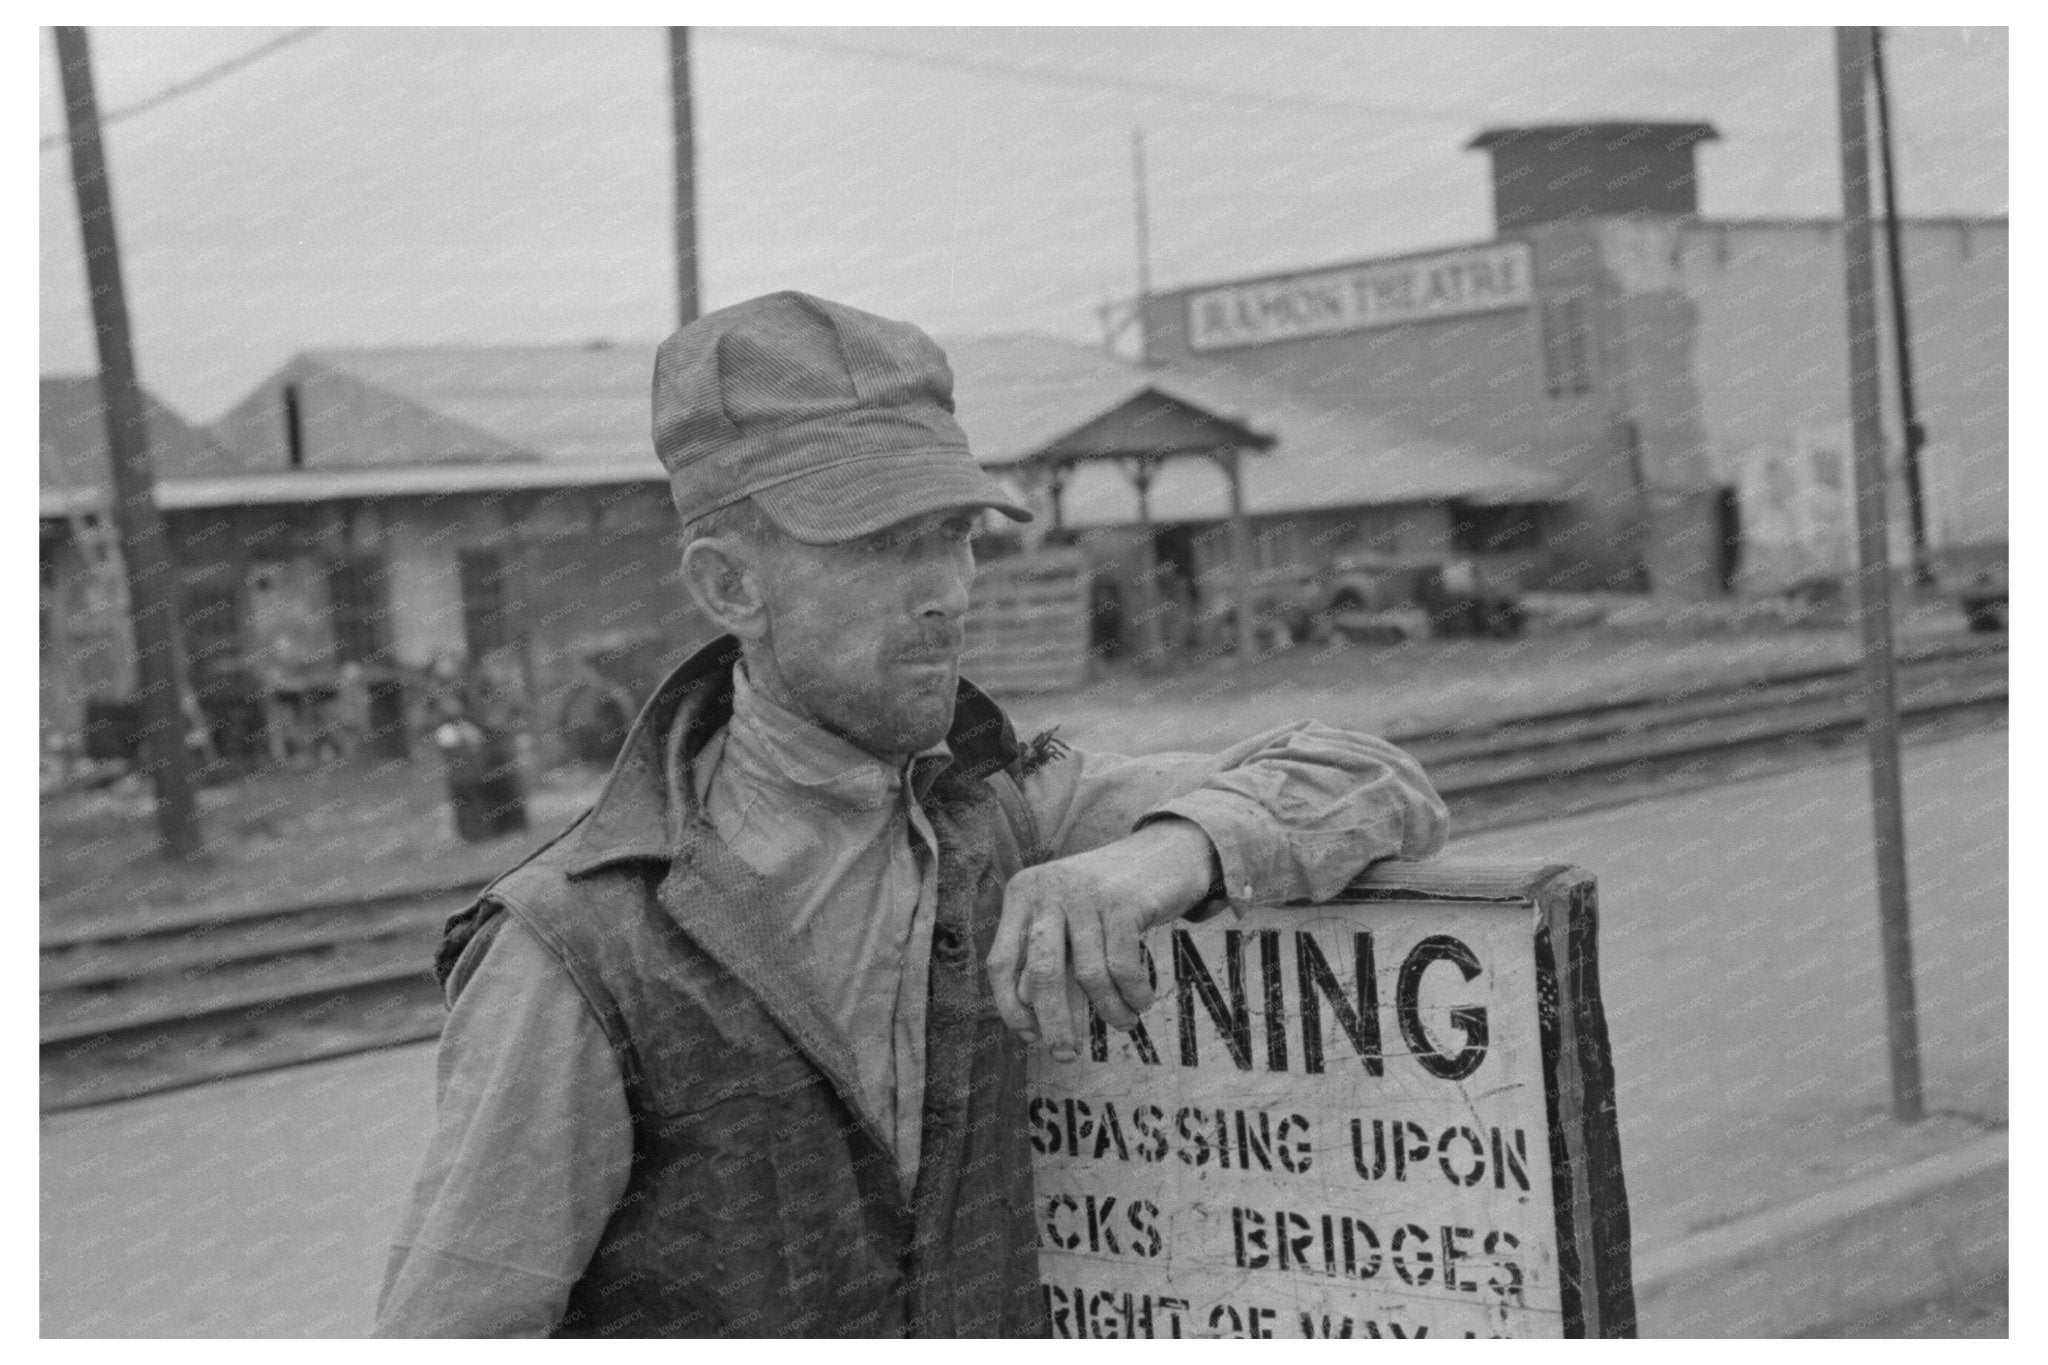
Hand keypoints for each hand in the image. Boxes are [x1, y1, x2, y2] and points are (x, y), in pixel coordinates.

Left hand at [987, 819, 1219, 1061]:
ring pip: (1089, 974)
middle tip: (1066, 1055)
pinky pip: (1123, 966)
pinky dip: (1133, 992)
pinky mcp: (1123, 901)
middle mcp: (1048, 890)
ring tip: (1124, 1022)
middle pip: (1042, 972)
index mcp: (1022, 894)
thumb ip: (1045, 957)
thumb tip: (1027, 1015)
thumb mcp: (1066, 920)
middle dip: (1054, 1021)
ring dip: (1108, 1009)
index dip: (1010, 1006)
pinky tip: (1140, 1001)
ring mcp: (1086, 893)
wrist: (1165, 853)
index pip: (1000, 961)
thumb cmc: (1107, 898)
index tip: (1030, 1036)